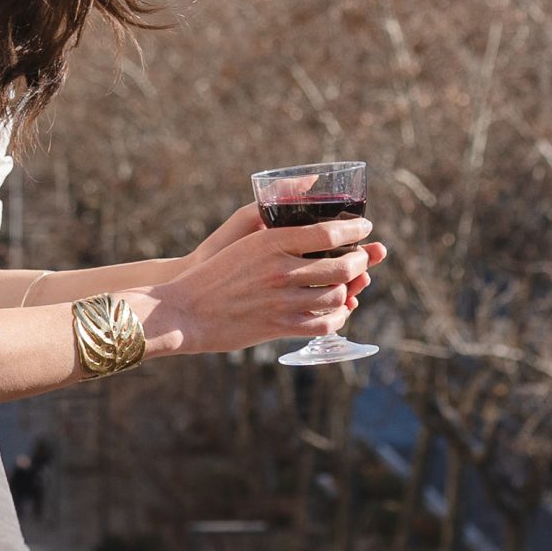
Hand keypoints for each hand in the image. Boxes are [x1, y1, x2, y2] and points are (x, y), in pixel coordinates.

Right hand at [144, 211, 385, 355]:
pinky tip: (337, 311)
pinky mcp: (279, 326)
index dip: (354, 229)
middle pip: (341, 265)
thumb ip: (279, 234)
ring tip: (350, 284)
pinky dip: (337, 318)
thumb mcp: (246, 242)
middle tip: (363, 257)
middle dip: (360, 262)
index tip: (365, 227)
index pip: (328, 231)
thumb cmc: (215, 273)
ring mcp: (281, 300)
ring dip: (349, 290)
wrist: (186, 310)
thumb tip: (312, 224)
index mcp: (271, 241)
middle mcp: (280, 269)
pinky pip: (322, 324)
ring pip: (336, 295)